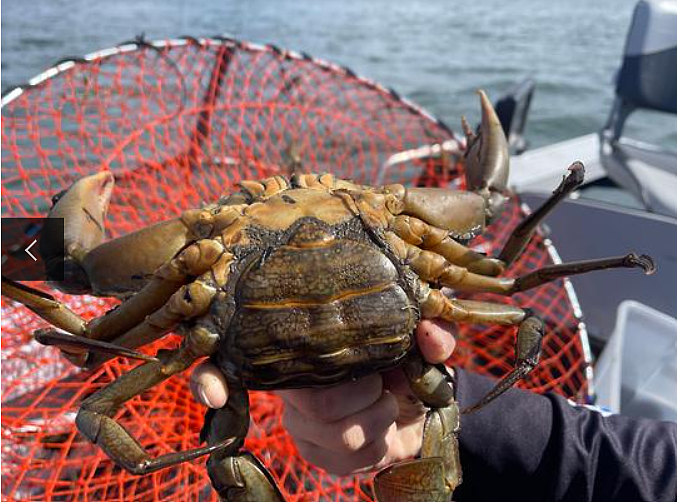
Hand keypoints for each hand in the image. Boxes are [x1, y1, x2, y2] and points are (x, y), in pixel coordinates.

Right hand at [190, 319, 455, 475]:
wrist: (419, 400)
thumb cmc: (405, 357)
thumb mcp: (419, 338)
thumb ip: (430, 331)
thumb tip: (431, 336)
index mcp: (303, 347)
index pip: (237, 361)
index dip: (213, 378)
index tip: (213, 392)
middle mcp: (291, 386)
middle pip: (314, 400)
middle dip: (364, 394)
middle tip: (383, 383)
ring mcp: (302, 425)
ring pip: (336, 432)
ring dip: (378, 417)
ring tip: (387, 402)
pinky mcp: (318, 455)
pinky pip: (346, 460)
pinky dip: (379, 443)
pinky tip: (384, 429)